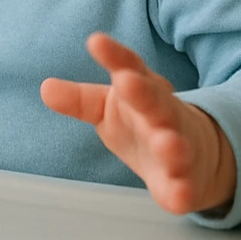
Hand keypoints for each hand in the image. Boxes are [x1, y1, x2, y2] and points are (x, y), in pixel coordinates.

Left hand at [40, 32, 236, 215]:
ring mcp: (179, 146)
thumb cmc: (142, 120)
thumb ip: (80, 99)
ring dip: (171, 145)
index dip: (113, 55)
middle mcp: (163, 114)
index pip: (129, 66)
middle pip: (155, 101)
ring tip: (164, 143)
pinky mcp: (184, 181)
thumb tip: (45, 88)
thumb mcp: (107, 106)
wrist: (194, 151)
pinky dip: (182, 192)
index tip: (95, 42)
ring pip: (176, 144)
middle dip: (143, 93)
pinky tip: (179, 197)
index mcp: (143, 89)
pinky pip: (184, 187)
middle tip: (127, 81)